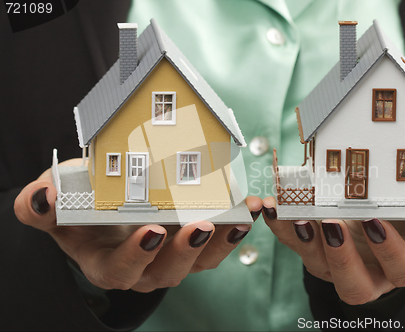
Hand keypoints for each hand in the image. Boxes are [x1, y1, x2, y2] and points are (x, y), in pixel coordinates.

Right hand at [14, 159, 255, 292]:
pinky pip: (219, 242)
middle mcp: (144, 267)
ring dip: (222, 240)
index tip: (151, 232)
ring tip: (239, 217)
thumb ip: (39, 206)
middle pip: (168, 271)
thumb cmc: (80, 207)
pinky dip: (236, 226)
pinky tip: (250, 208)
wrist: (106, 206)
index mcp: (108, 264)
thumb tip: (42, 198)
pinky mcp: (195, 242)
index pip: (121, 271)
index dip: (137, 257)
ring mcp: (173, 256)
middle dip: (185, 251)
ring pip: (202, 260)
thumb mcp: (53, 204)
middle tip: (198, 225)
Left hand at [262, 177, 404, 304]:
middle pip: (353, 283)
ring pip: (316, 264)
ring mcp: (338, 261)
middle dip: (339, 257)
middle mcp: (370, 270)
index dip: (389, 251)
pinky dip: (279, 224)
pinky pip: (292, 242)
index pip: (403, 270)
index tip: (376, 222)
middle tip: (329, 222)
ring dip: (301, 239)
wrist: (388, 214)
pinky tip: (270, 203)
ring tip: (291, 211)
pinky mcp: (314, 246)